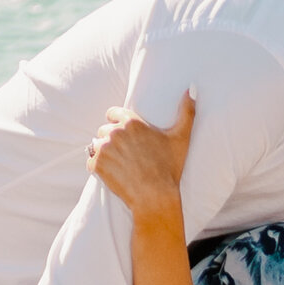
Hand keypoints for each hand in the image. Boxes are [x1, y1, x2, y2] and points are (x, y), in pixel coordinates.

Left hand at [88, 91, 195, 216]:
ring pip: (96, 145)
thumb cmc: (169, 167)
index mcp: (131, 121)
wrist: (155, 196)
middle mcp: (115, 131)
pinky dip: (98, 168)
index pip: (112, 113)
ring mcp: (103, 148)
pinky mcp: (96, 165)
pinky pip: (91, 162)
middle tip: (126, 155)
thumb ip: (186, 111)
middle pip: (103, 130)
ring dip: (103, 153)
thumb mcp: (181, 137)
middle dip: (112, 140)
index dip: (118, 123)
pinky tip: (113, 174)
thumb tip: (192, 88)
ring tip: (119, 165)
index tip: (125, 136)